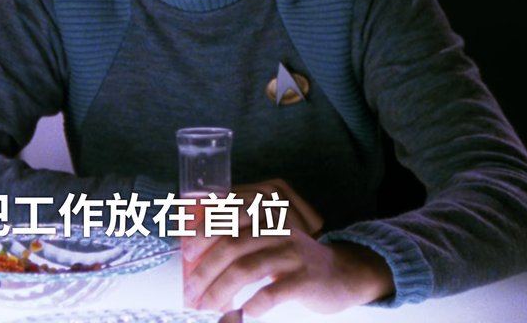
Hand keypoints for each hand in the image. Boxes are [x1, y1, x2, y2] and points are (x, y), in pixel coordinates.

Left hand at [182, 180, 393, 315]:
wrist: (341, 273)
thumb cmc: (291, 259)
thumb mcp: (267, 240)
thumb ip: (238, 240)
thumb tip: (194, 261)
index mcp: (264, 214)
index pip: (227, 217)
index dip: (202, 232)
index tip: (185, 252)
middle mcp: (278, 227)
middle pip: (231, 245)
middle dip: (205, 271)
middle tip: (191, 292)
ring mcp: (292, 251)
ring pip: (247, 268)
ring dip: (221, 290)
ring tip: (208, 307)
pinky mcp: (305, 277)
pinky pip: (273, 291)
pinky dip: (254, 303)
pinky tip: (244, 313)